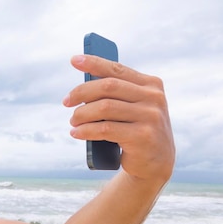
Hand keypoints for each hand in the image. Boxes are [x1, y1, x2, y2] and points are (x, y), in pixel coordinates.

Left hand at [63, 55, 174, 182]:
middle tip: (66, 102)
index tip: (74, 60)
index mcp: (151, 85)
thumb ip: (116, 95)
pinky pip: (105, 129)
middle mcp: (153, 97)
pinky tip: (77, 133)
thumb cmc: (136, 130)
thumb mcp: (132, 108)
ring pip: (104, 108)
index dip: (94, 63)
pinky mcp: (143, 136)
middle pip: (107, 86)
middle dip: (81, 92)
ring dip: (81, 114)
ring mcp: (150, 117)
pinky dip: (86, 130)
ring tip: (72, 122)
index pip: (117, 69)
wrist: (156, 163)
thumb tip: (81, 88)